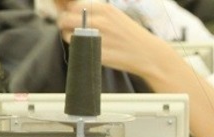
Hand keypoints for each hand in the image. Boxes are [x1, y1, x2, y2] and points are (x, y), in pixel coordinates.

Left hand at [57, 3, 174, 76]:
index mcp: (104, 9)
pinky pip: (78, 49)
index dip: (70, 13)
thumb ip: (96, 13)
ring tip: (80, 40)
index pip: (73, 6)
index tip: (72, 18)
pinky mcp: (98, 54)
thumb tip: (72, 12)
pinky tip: (87, 48)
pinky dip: (78, 48)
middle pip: (66, 19)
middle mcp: (100, 21)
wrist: (149, 54)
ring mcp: (98, 38)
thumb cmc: (131, 36)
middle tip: (70, 29)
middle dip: (64, 24)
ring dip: (69, 36)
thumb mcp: (115, 17)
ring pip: (68, 34)